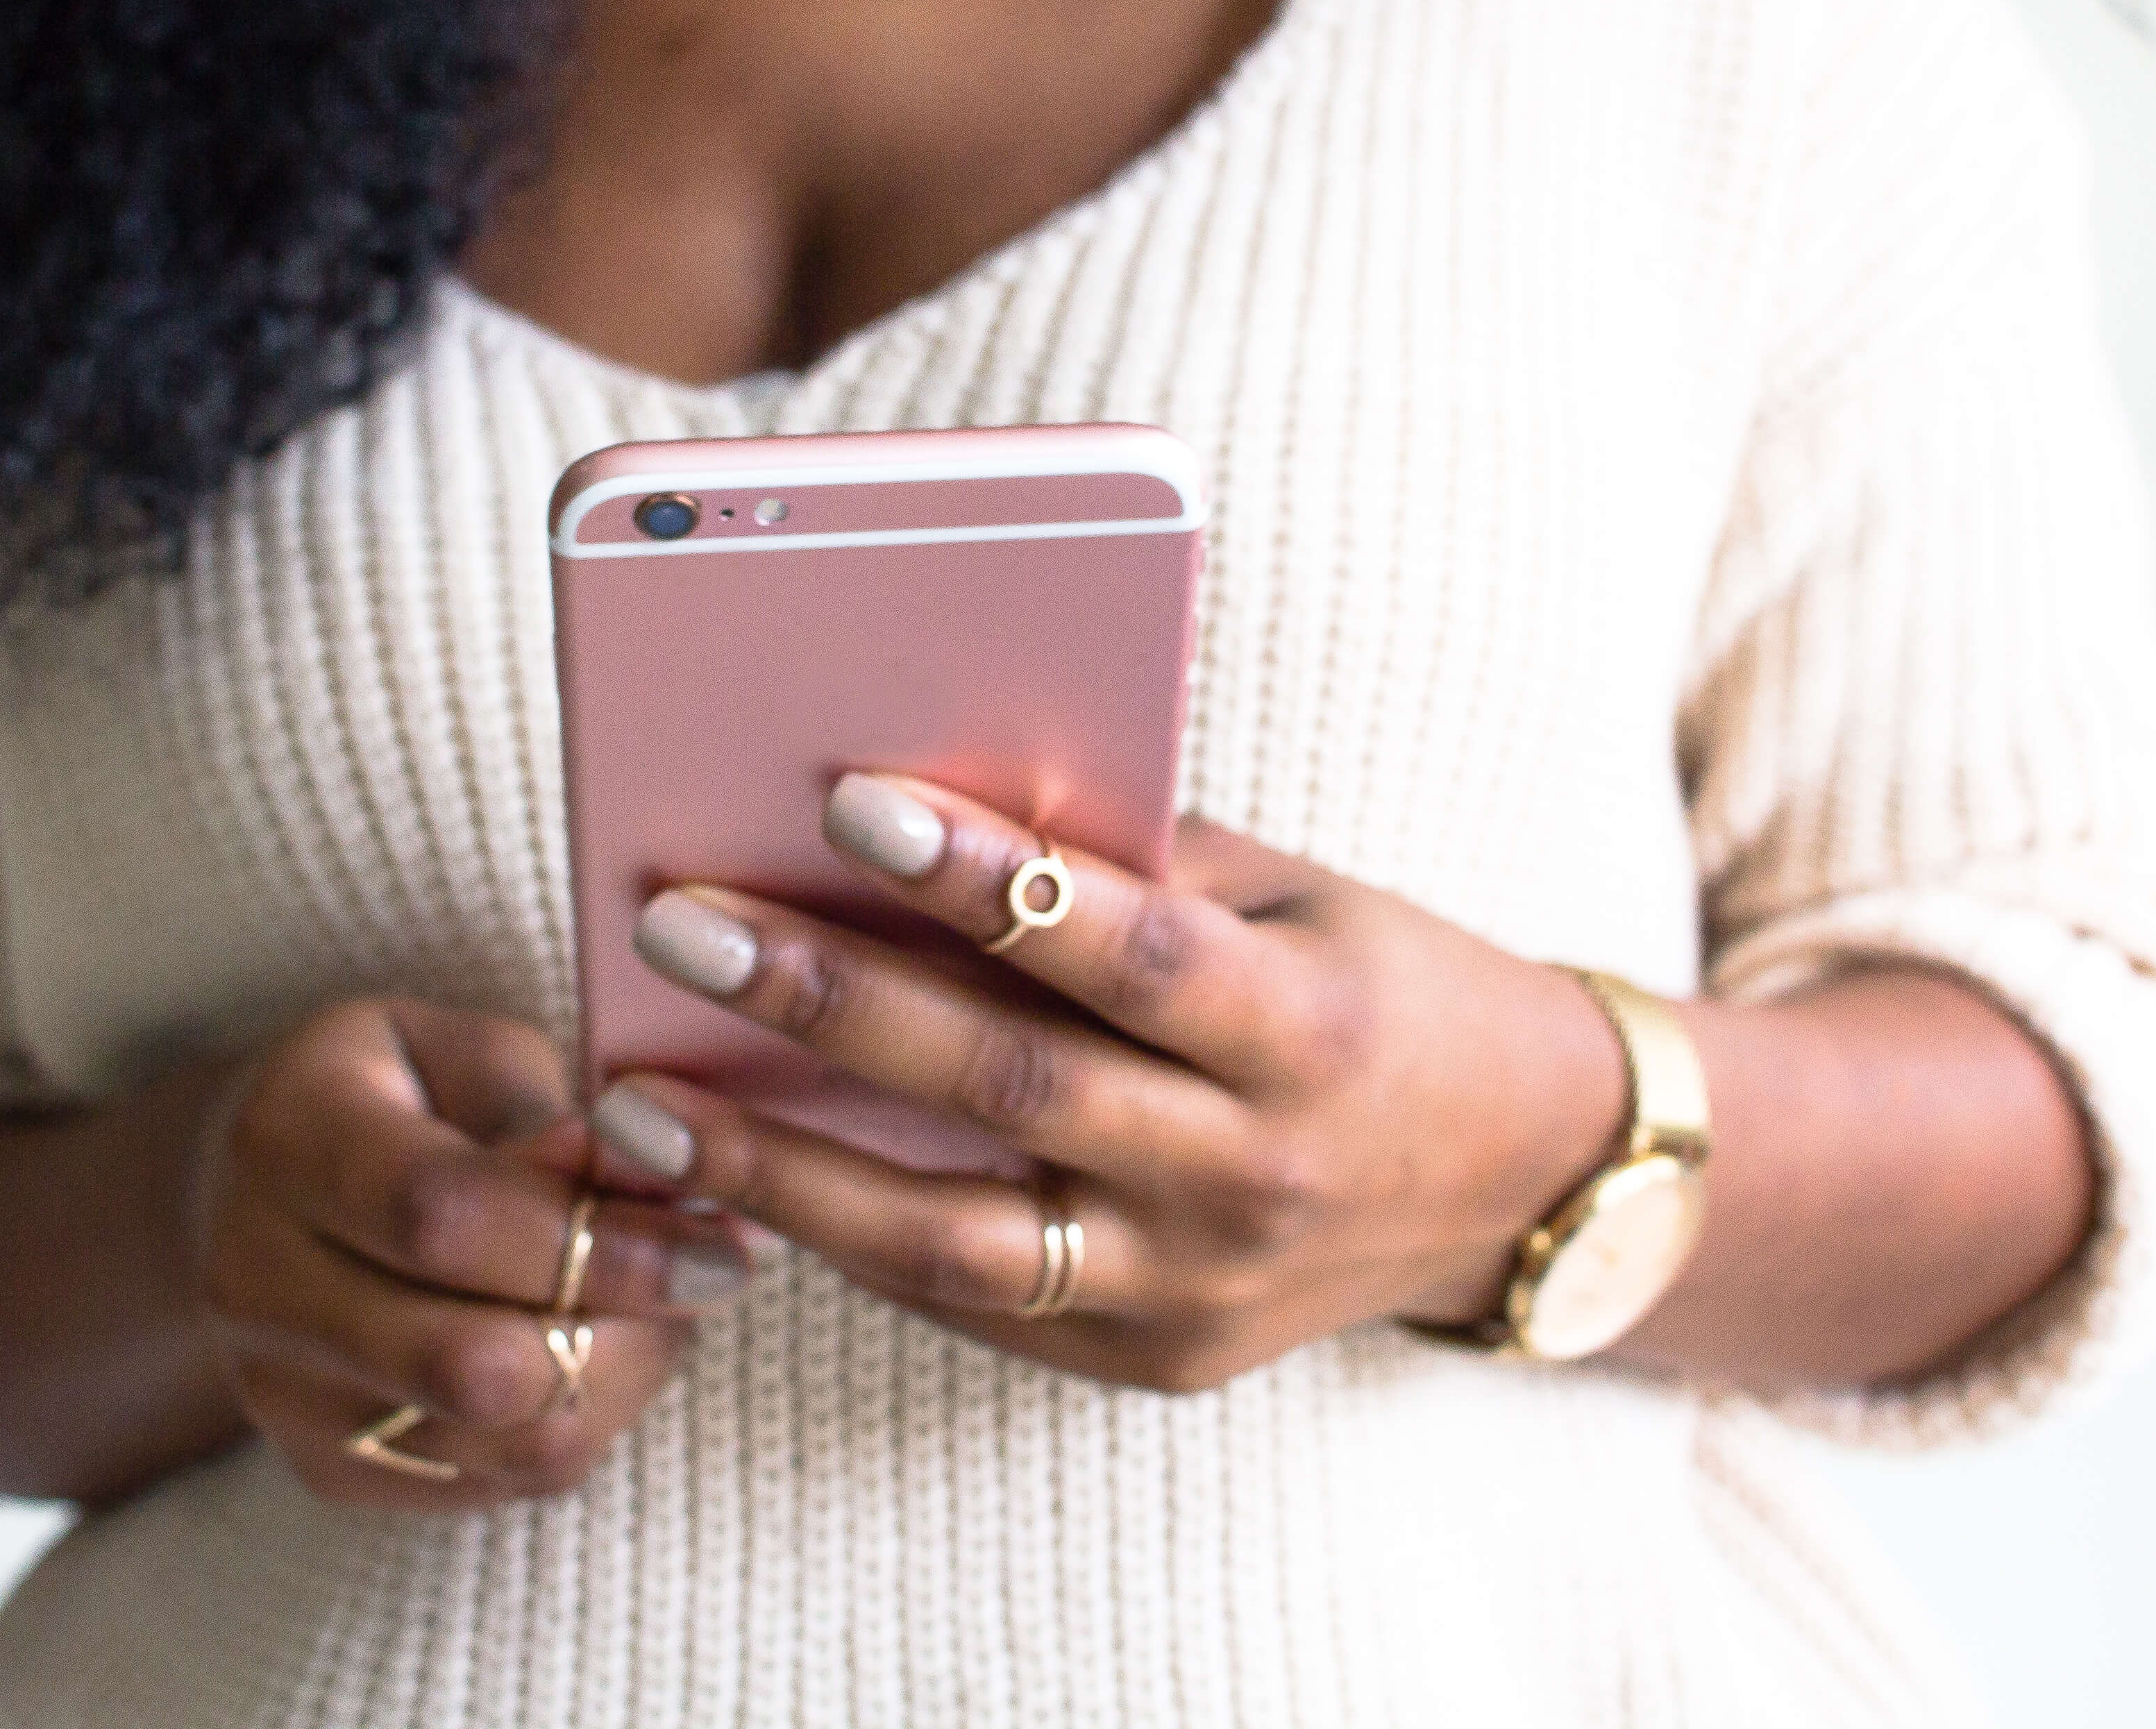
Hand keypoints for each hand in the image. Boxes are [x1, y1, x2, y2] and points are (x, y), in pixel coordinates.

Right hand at [190, 996, 756, 1504]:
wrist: (258, 1195)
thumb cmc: (396, 1097)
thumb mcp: (461, 1048)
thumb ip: (543, 1109)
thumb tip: (632, 1176)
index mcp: (287, 1140)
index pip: (444, 1215)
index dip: (597, 1234)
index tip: (712, 1231)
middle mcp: (257, 1283)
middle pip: (470, 1360)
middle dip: (628, 1324)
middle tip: (713, 1270)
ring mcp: (283, 1394)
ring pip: (501, 1440)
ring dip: (623, 1378)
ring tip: (665, 1306)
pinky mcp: (327, 1468)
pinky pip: (499, 1479)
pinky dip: (584, 1419)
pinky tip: (605, 1346)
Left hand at [583, 779, 1627, 1394]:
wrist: (1514, 1180)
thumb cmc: (1375, 992)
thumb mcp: (1291, 903)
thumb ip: (1134, 863)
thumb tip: (926, 796)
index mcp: (1309, 1033)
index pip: (1128, 950)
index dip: (989, 880)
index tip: (848, 798)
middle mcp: (1256, 1175)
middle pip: (1014, 1089)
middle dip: (829, 1005)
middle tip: (679, 929)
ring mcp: (1200, 1288)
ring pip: (958, 1242)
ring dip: (781, 1172)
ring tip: (641, 1107)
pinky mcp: (1154, 1360)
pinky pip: (976, 1301)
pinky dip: (850, 1237)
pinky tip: (740, 1176)